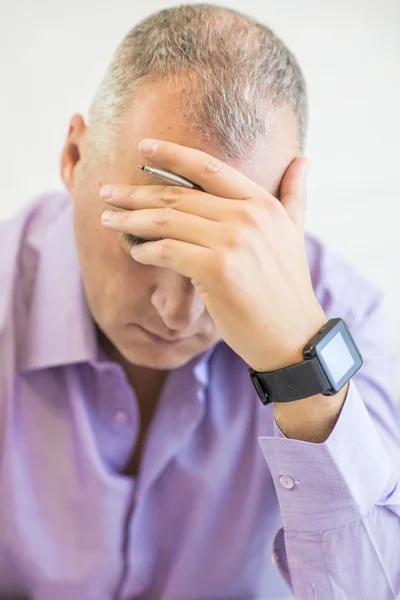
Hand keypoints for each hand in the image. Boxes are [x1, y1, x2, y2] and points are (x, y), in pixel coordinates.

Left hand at [100, 138, 326, 372]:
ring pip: (167, 221)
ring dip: (131, 219)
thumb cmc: (287, 288)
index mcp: (262, 204)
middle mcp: (247, 216)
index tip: (143, 147)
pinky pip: (166, 251)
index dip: (172, 155)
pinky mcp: (216, 270)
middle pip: (178, 195)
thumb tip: (302, 159)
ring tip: (108, 219)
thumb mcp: (295, 233)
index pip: (209, 168)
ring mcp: (231, 242)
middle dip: (136, 193)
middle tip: (107, 192)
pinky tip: (134, 251)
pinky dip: (144, 250)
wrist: (293, 336)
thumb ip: (294, 195)